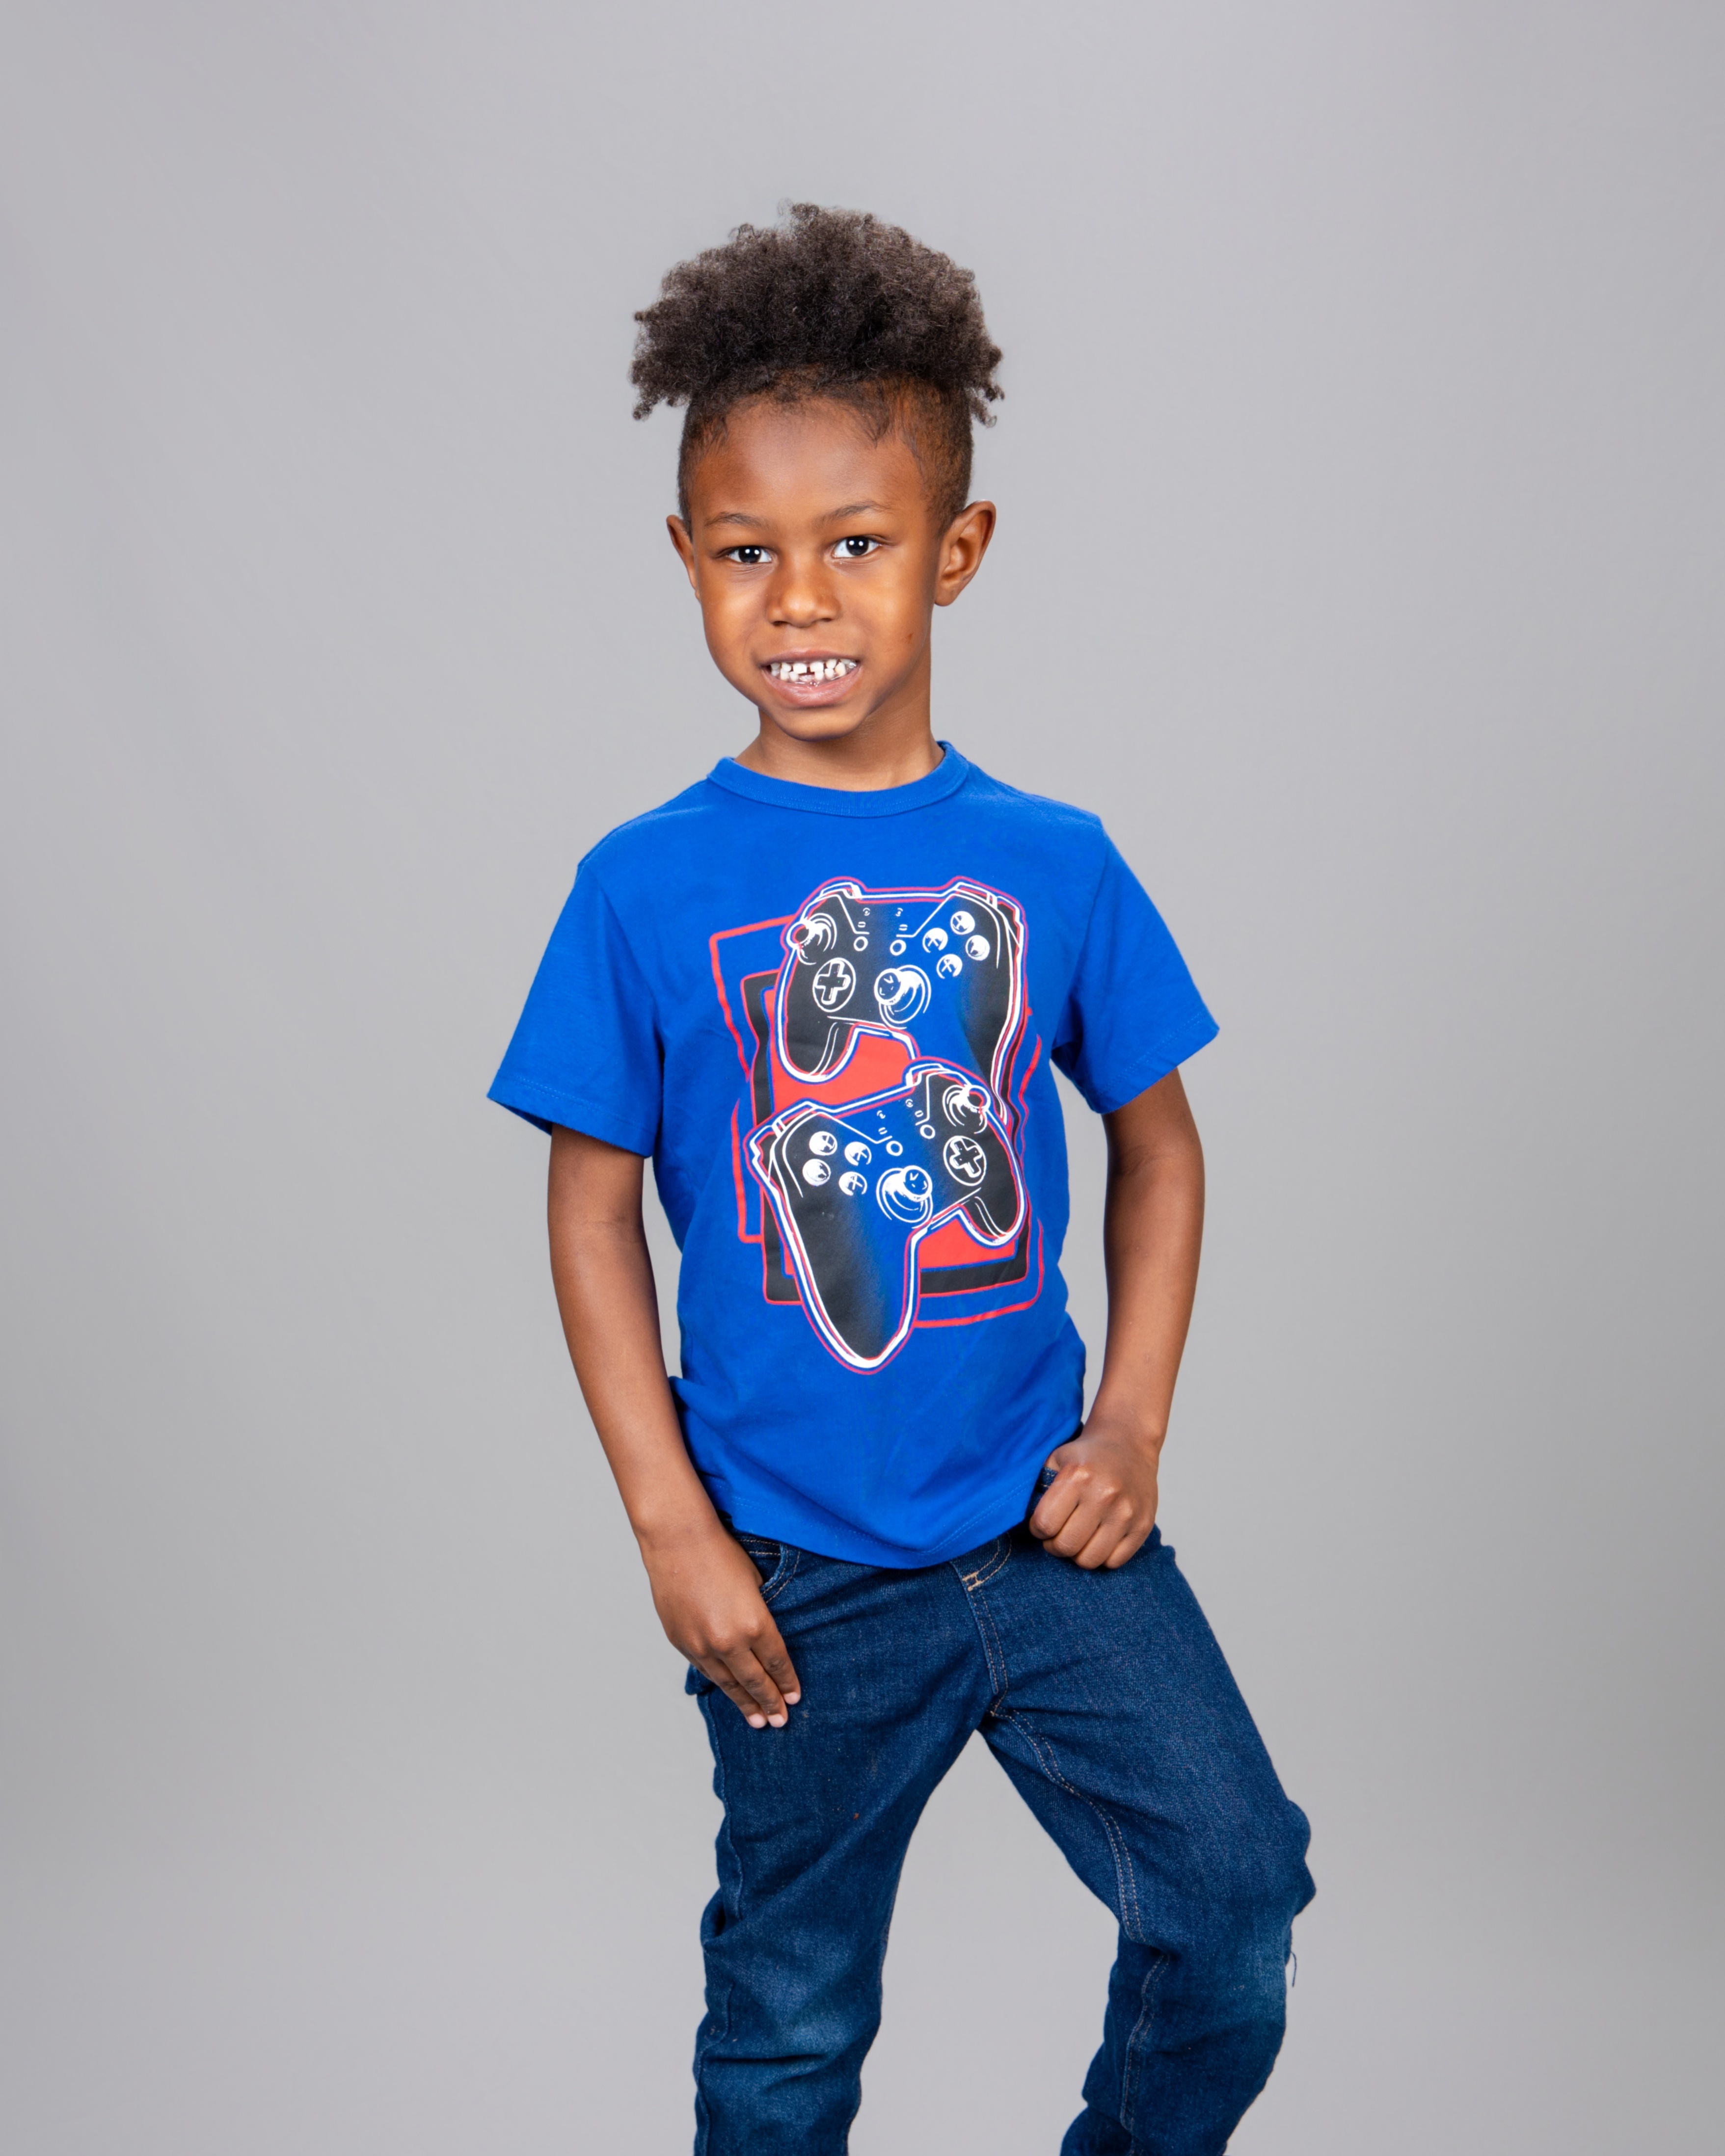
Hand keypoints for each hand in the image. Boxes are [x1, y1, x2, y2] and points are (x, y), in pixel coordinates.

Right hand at [640, 1519, 802, 1728]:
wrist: (678, 1541)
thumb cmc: (721, 1553)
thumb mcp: (756, 1583)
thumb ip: (761, 1615)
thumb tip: (765, 1640)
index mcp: (754, 1624)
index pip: (776, 1663)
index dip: (787, 1682)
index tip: (795, 1698)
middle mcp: (728, 1641)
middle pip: (755, 1680)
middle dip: (770, 1702)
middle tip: (780, 1721)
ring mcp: (701, 1645)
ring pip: (728, 1682)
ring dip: (744, 1702)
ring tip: (757, 1720)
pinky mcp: (681, 1642)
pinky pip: (705, 1670)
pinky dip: (720, 1683)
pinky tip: (728, 1692)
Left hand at [1029, 1414, 1161, 1569]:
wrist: (1128, 1443)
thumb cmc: (1087, 1456)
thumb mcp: (1056, 1459)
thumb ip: (1038, 1487)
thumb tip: (1022, 1519)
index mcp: (1079, 1477)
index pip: (1045, 1525)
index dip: (1038, 1529)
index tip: (1042, 1524)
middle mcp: (1105, 1495)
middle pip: (1067, 1546)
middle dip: (1054, 1545)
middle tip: (1057, 1535)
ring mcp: (1127, 1513)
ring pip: (1090, 1560)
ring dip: (1078, 1554)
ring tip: (1077, 1538)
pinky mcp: (1143, 1526)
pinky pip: (1115, 1561)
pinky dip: (1102, 1556)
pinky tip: (1098, 1538)